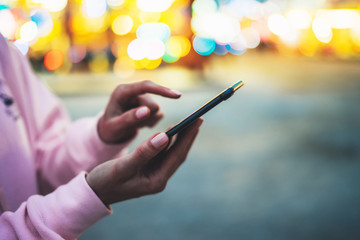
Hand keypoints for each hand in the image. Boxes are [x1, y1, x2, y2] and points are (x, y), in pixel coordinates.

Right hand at [86, 119, 202, 204]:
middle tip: (198, 117)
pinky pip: (162, 153)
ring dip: (179, 137)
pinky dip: (168, 141)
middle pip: (177, 153)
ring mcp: (154, 174)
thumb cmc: (105, 181)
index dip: (188, 137)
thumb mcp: (123, 167)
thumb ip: (143, 153)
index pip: (177, 155)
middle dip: (188, 135)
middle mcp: (158, 178)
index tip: (197, 120)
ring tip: (188, 121)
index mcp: (156, 180)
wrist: (93, 192)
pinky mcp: (148, 169)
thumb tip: (164, 136)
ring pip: (171, 153)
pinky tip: (171, 132)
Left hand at [98, 80, 181, 143]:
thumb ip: (129, 119)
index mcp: (123, 91)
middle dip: (146, 118)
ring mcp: (142, 96)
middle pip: (152, 104)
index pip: (146, 86)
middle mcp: (133, 90)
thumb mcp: (115, 127)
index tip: (178, 96)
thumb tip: (147, 111)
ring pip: (156, 110)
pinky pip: (158, 114)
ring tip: (133, 125)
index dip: (162, 90)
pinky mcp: (148, 103)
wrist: (110, 131)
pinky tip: (140, 124)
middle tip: (131, 126)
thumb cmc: (109, 128)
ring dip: (147, 121)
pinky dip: (151, 122)